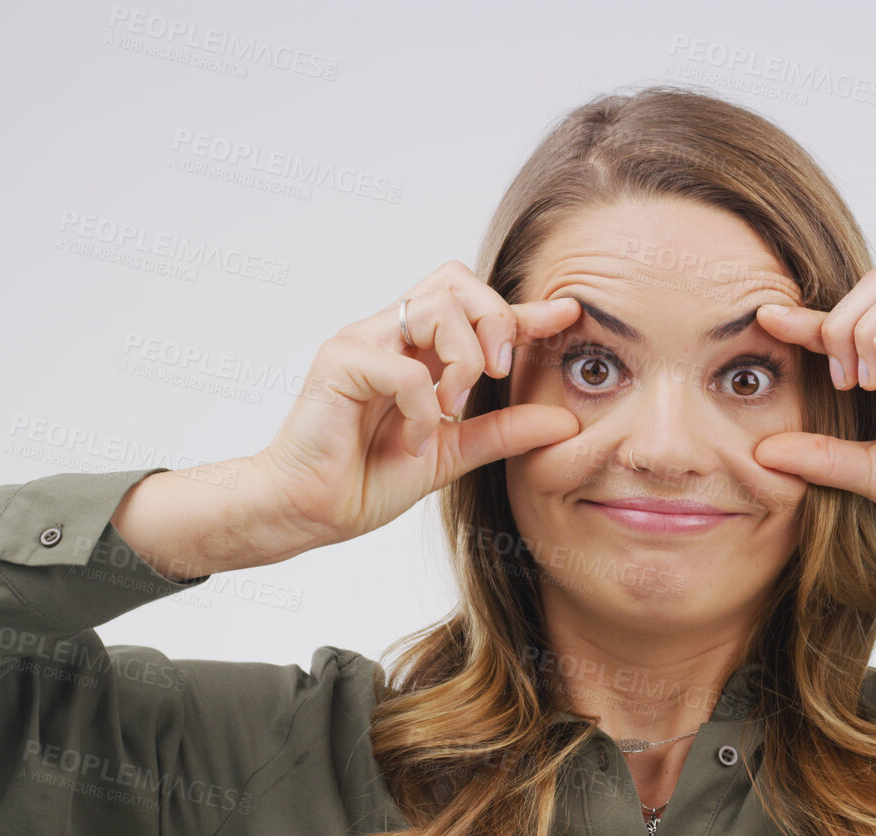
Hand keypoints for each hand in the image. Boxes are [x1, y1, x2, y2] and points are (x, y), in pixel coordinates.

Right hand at [248, 261, 582, 546]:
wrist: (307, 512)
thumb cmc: (363, 480)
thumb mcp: (452, 454)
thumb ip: (503, 433)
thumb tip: (566, 421)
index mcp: (416, 351)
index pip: (475, 308)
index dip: (524, 308)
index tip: (568, 314)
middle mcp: (389, 335)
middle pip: (456, 282)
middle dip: (495, 320)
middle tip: (500, 373)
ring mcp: (362, 342)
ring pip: (436, 307)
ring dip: (462, 360)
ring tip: (451, 410)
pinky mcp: (339, 362)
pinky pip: (404, 367)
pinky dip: (423, 407)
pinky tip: (416, 440)